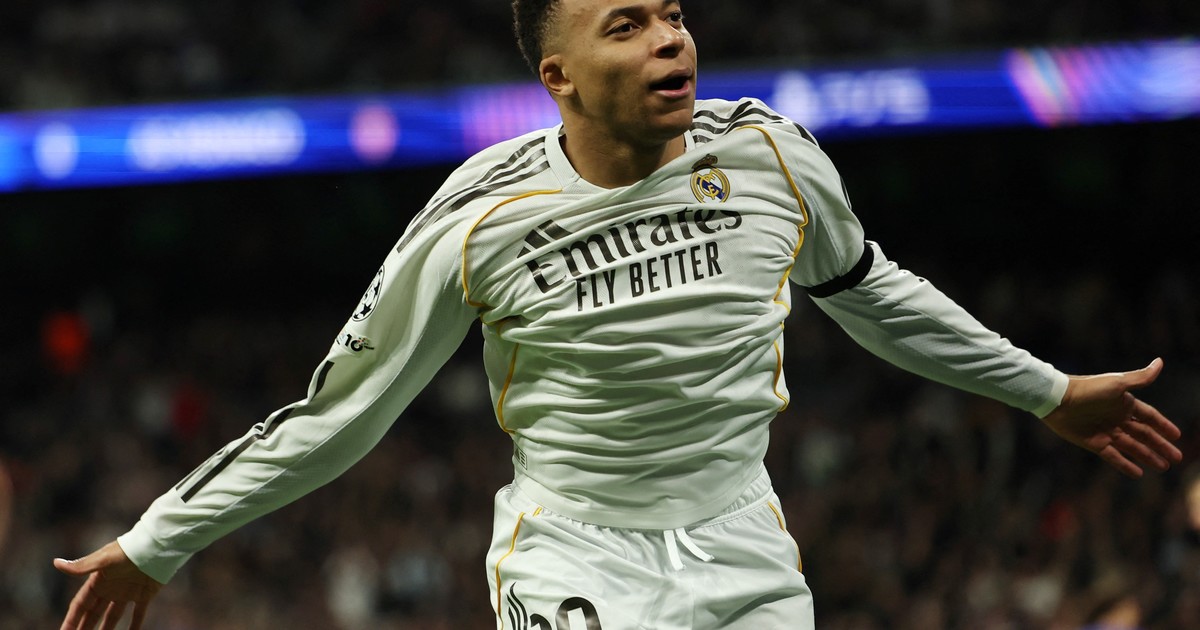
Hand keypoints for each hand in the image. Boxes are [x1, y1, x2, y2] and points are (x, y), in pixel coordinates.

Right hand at [55, 541, 162, 629]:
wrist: (157, 546)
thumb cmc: (128, 550)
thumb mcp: (103, 559)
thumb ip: (81, 566)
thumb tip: (55, 563)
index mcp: (98, 581)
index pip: (80, 605)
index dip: (71, 620)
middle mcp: (110, 588)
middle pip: (93, 613)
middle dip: (84, 627)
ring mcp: (127, 592)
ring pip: (113, 616)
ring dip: (106, 629)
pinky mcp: (144, 594)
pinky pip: (138, 613)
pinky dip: (135, 624)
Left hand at [1041, 358, 1182, 477]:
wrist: (1057, 400)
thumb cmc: (1088, 389)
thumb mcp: (1117, 384)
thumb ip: (1141, 378)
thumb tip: (1160, 362)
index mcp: (1124, 404)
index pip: (1150, 417)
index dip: (1164, 426)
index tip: (1177, 436)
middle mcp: (1117, 418)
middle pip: (1144, 435)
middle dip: (1160, 446)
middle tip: (1177, 458)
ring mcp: (1106, 432)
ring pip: (1132, 447)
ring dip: (1148, 456)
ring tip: (1163, 467)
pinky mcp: (1094, 444)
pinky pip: (1114, 457)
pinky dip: (1126, 465)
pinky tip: (1139, 473)